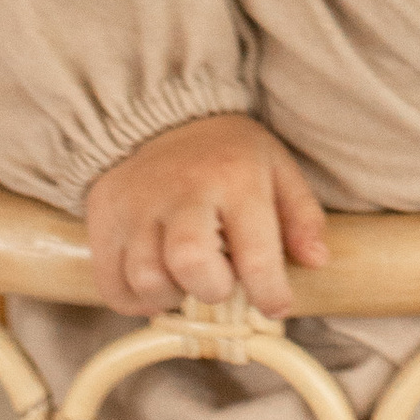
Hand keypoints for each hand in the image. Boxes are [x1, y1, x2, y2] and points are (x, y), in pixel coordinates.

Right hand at [82, 113, 328, 319]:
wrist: (156, 116)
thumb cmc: (225, 152)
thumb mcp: (276, 166)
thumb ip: (301, 214)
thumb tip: (317, 261)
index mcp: (234, 177)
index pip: (256, 254)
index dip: (270, 293)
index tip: (275, 304)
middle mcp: (182, 192)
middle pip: (190, 263)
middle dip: (212, 289)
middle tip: (221, 280)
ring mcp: (137, 206)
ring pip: (146, 279)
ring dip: (173, 295)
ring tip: (186, 277)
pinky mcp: (103, 221)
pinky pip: (113, 287)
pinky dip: (135, 299)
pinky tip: (157, 279)